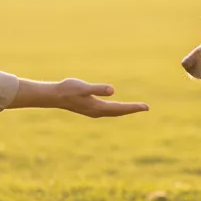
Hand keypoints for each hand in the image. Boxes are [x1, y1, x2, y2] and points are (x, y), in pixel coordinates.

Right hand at [10, 78, 148, 117]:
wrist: (54, 96)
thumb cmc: (68, 89)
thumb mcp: (84, 87)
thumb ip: (98, 89)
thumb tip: (112, 90)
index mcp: (98, 107)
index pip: (120, 108)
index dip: (134, 107)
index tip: (146, 107)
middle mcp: (97, 111)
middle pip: (119, 112)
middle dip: (132, 109)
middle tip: (146, 107)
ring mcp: (93, 111)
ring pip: (113, 112)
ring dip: (124, 110)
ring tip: (135, 108)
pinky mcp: (89, 108)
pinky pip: (107, 110)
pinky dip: (116, 109)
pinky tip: (116, 107)